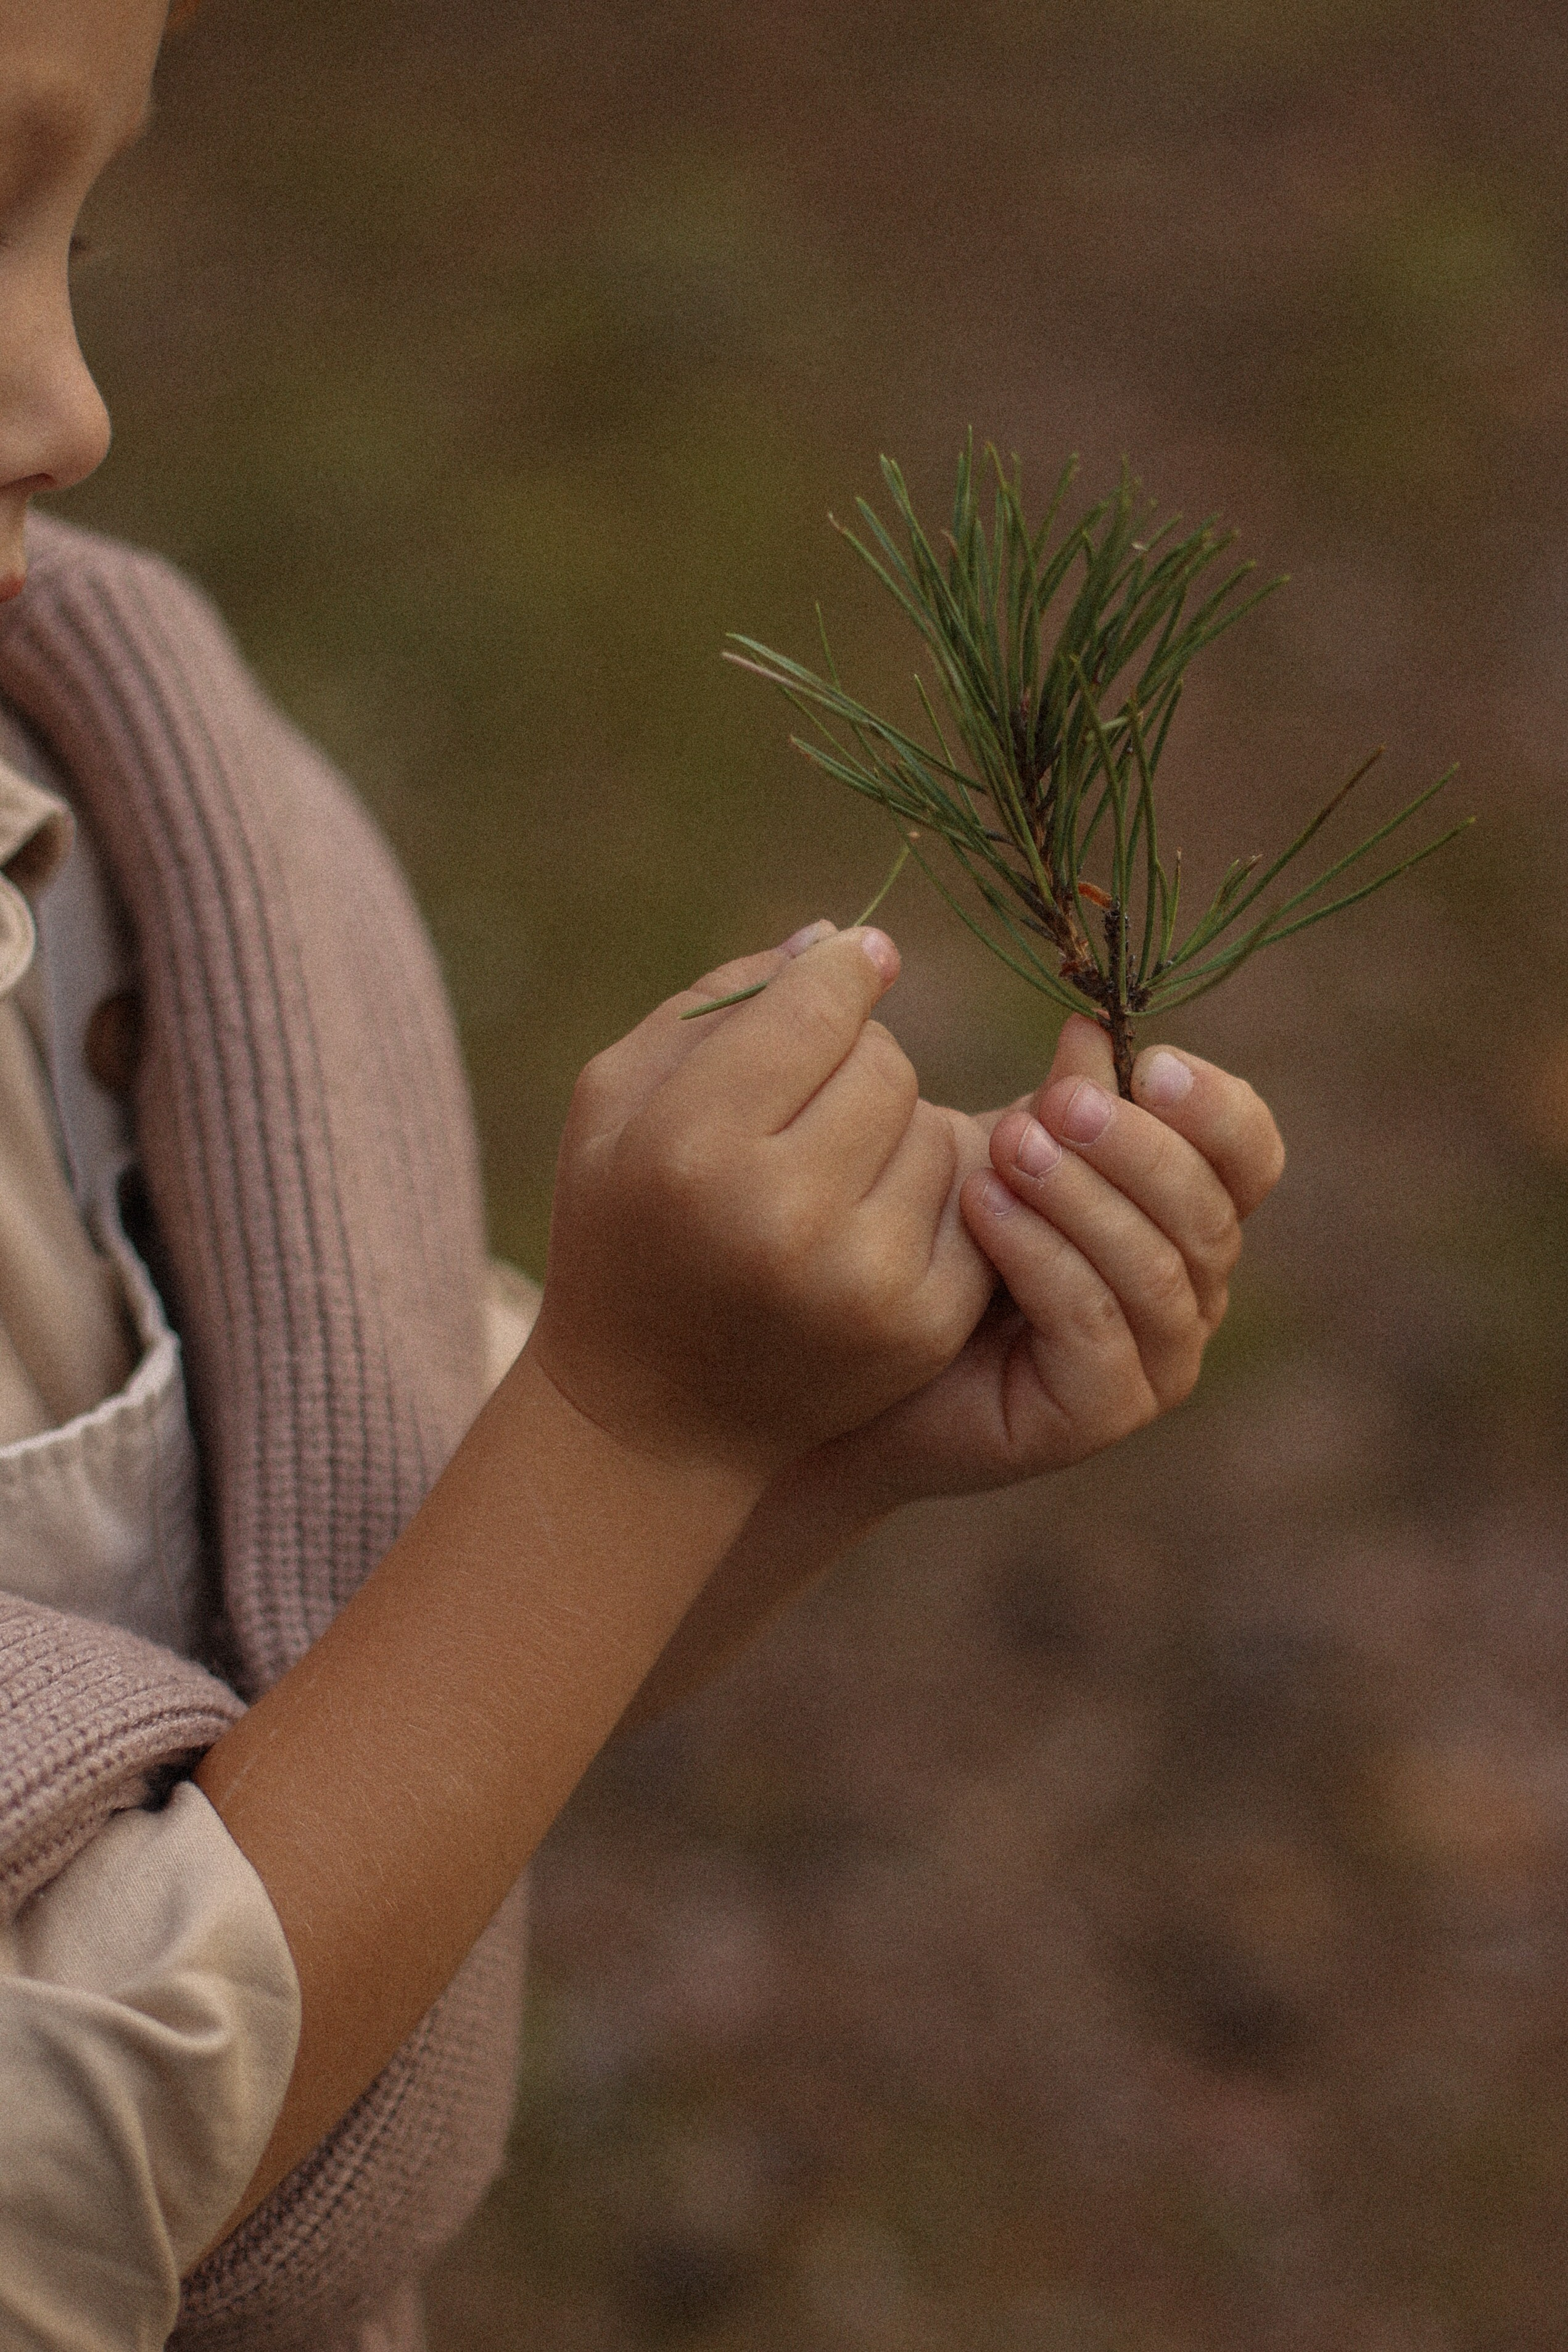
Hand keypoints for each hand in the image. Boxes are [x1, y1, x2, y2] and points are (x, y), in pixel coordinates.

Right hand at [527, 926, 995, 1481]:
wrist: (651, 1416)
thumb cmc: (622, 1233)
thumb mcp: (613, 1103)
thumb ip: (716, 1002)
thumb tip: (838, 940)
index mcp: (692, 1148)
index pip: (817, 1008)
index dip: (842, 972)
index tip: (853, 965)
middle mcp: (781, 1215)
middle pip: (886, 1063)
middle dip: (856, 1061)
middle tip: (812, 1097)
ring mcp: (862, 1279)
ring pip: (934, 1127)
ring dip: (895, 1130)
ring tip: (832, 1169)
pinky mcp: (921, 1325)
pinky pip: (967, 1202)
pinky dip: (926, 1196)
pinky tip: (867, 1219)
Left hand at [806, 1015, 1284, 1507]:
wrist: (862, 1351)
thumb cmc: (944, 1244)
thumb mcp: (1006, 1152)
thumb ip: (1061, 1101)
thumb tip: (1090, 1029)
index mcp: (1189, 1217)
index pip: (1250, 1158)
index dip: (1216, 1109)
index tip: (1149, 1062)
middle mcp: (1192, 1293)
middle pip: (1208, 1211)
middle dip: (1133, 1147)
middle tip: (1057, 1101)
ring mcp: (1158, 1363)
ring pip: (1154, 1269)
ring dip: (1080, 1197)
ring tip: (1008, 1147)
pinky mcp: (1104, 1413)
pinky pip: (1094, 1325)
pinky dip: (1041, 1257)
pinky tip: (982, 1207)